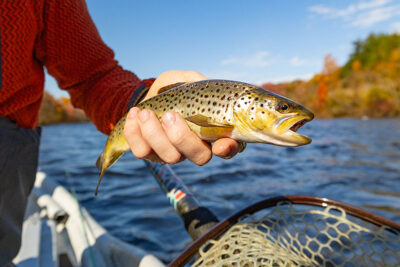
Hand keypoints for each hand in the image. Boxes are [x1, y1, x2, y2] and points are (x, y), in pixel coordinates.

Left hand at [123, 70, 241, 164]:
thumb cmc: (173, 89)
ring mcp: (173, 154)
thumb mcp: (186, 78)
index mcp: (212, 130)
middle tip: (170, 116)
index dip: (228, 149)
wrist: (147, 96)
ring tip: (145, 113)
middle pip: (199, 156)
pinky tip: (135, 114)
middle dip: (182, 137)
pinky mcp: (150, 154)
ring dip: (155, 134)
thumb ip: (195, 80)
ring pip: (170, 157)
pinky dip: (135, 134)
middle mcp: (196, 147)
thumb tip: (198, 84)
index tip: (220, 145)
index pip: (229, 147)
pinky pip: (142, 152)